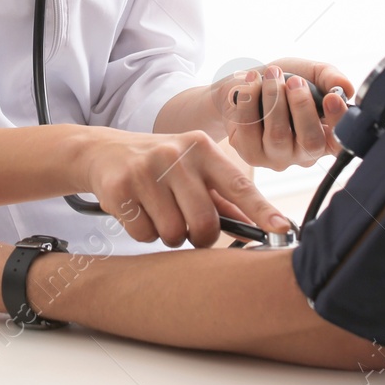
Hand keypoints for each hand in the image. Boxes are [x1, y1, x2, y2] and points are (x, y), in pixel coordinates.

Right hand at [74, 128, 293, 247]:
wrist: (103, 151)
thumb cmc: (158, 164)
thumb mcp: (192, 169)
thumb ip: (223, 198)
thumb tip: (257, 227)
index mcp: (202, 149)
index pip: (238, 184)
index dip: (261, 210)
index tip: (281, 228)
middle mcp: (176, 155)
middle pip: (204, 222)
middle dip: (199, 236)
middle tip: (187, 227)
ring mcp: (146, 170)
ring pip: (173, 233)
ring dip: (168, 234)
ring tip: (158, 212)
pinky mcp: (121, 188)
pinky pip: (144, 233)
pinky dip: (143, 232)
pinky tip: (137, 210)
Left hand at [216, 58, 353, 170]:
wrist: (248, 82)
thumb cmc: (285, 81)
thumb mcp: (312, 73)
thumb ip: (331, 78)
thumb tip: (345, 87)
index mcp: (326, 137)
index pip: (341, 142)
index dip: (338, 122)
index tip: (331, 97)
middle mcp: (303, 153)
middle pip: (310, 142)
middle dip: (302, 106)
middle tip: (294, 80)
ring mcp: (276, 156)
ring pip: (278, 136)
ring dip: (274, 98)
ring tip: (272, 73)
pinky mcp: (249, 152)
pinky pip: (249, 129)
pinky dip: (250, 99)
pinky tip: (252, 80)